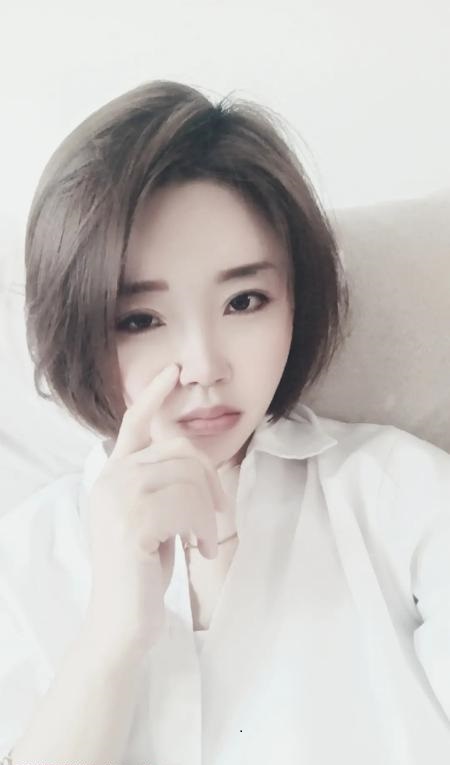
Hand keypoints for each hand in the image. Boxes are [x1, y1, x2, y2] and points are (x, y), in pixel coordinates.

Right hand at [84, 363, 227, 654]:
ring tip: (203, 541)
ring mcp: (118, 496)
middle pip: (180, 452)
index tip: (172, 370)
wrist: (121, 620)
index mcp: (113, 474)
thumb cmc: (142, 569)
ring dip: (207, 514)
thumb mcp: (152, 517)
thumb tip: (190, 454)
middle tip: (217, 518)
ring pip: (189, 479)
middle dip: (209, 483)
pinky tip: (197, 550)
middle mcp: (111, 478)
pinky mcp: (133, 519)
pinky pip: (188, 505)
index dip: (154, 395)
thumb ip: (159, 483)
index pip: (133, 423)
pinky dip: (203, 529)